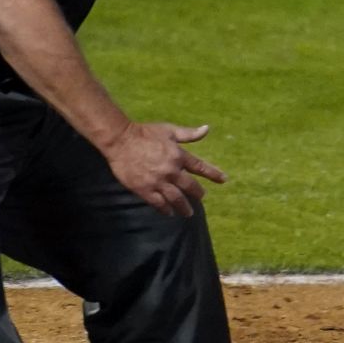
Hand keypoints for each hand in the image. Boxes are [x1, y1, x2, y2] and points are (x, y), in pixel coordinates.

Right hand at [102, 121, 226, 216]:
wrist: (119, 140)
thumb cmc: (144, 133)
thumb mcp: (169, 130)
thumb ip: (189, 134)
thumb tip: (207, 129)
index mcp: (179, 155)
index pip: (201, 168)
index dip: (214, 174)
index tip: (224, 180)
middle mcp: (171, 170)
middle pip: (190, 187)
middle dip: (197, 194)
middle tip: (200, 198)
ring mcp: (158, 181)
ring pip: (176, 199)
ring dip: (184, 207)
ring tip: (188, 213)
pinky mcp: (144, 189)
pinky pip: (158, 203)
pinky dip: (165, 209)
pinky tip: (169, 213)